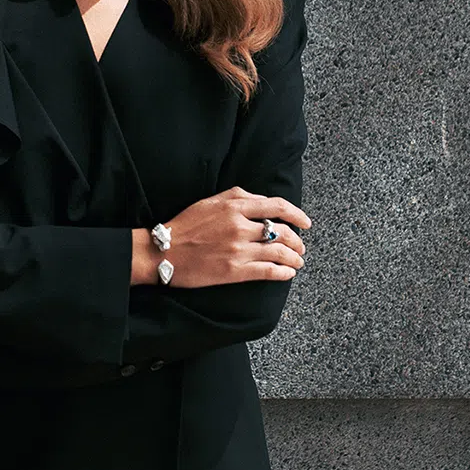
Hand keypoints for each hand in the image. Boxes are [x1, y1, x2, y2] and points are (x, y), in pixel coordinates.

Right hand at [139, 186, 311, 287]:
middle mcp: (239, 227)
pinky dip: (283, 273)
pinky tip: (287, 273)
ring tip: (297, 262)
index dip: (296, 214)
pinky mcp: (235, 271)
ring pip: (279, 253)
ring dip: (294, 258)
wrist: (164, 251)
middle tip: (300, 247)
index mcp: (234, 207)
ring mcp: (238, 250)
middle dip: (296, 241)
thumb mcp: (209, 201)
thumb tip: (261, 200)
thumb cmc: (185, 225)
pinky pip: (268, 272)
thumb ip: (236, 196)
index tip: (305, 222)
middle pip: (281, 232)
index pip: (276, 207)